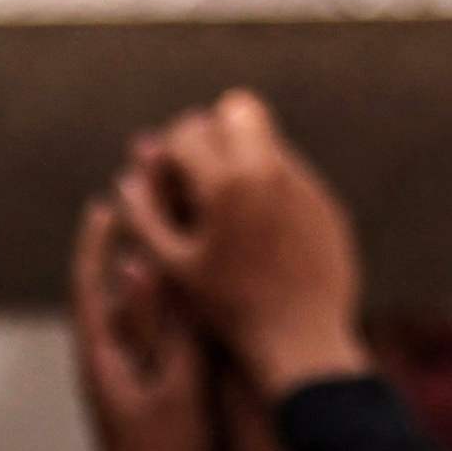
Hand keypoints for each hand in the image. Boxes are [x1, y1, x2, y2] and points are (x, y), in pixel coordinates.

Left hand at [69, 196, 214, 450]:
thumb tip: (142, 265)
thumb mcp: (175, 387)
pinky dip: (170, 320)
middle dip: (125, 253)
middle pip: (111, 299)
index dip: (95, 244)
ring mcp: (127, 391)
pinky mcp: (149, 407)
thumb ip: (165, 327)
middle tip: (143, 213)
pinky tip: (197, 310)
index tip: (106, 204)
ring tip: (171, 247)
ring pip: (135, 324)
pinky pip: (156, 349)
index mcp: (101, 365)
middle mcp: (107, 372)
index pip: (89, 289)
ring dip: (150, 285)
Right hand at [113, 91, 367, 395]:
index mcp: (226, 182)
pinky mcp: (326, 203)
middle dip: (212, 133)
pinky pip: (293, 173)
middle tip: (196, 171)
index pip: (189, 129)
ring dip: (243, 155)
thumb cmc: (226, 308)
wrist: (301, 341)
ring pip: (269, 138)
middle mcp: (270, 171)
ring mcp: (304, 184)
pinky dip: (270, 185)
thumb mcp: (173, 265)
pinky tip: (258, 226)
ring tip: (225, 200)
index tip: (164, 173)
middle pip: (236, 109)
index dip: (169, 149)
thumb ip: (144, 216)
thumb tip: (125, 178)